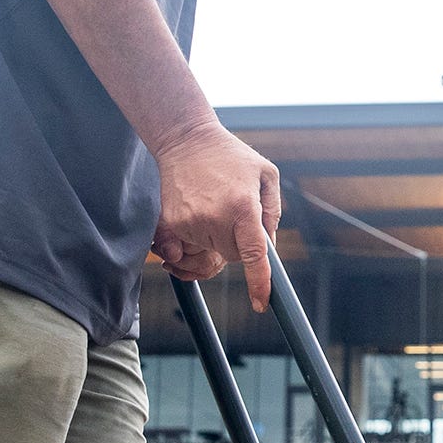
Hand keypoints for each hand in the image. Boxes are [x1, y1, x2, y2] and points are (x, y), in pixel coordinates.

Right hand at [151, 120, 282, 310]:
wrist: (185, 139)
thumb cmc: (230, 156)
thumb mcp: (266, 174)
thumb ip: (272, 211)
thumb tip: (267, 246)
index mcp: (242, 206)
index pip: (253, 254)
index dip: (259, 281)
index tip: (261, 303)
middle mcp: (214, 218)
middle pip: (232, 257)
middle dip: (237, 243)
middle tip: (233, 214)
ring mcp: (188, 222)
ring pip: (208, 254)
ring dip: (213, 241)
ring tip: (212, 209)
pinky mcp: (169, 224)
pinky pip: (184, 251)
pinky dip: (191, 242)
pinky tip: (194, 218)